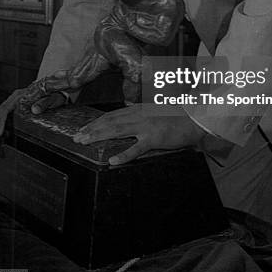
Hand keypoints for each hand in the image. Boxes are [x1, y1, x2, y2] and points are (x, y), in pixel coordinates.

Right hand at [0, 71, 74, 147]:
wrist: (56, 88)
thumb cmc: (54, 93)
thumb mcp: (53, 97)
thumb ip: (45, 102)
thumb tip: (35, 109)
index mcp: (20, 95)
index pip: (5, 109)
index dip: (0, 122)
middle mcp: (13, 99)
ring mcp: (11, 104)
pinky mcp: (11, 109)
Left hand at [72, 105, 205, 164]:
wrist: (195, 118)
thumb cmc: (176, 116)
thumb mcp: (154, 113)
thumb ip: (140, 116)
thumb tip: (125, 123)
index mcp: (138, 109)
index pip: (112, 115)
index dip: (96, 122)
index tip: (84, 129)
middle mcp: (138, 115)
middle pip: (110, 121)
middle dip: (91, 129)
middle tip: (77, 137)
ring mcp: (145, 126)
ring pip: (117, 131)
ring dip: (99, 136)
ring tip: (85, 143)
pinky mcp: (154, 138)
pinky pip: (136, 148)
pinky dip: (124, 155)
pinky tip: (112, 161)